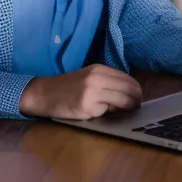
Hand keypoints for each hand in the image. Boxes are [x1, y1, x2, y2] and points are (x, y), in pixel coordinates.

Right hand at [18, 64, 143, 119]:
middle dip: (135, 100)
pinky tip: (96, 112)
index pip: (128, 79)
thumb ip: (108, 83)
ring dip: (125, 108)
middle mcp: (97, 78)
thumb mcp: (88, 78)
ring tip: (120, 110)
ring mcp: (92, 93)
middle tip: (135, 107)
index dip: (136, 90)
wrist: (44, 94)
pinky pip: (105, 111)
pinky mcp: (87, 107)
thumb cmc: (68, 87)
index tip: (138, 98)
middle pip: (129, 89)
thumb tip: (130, 95)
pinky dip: (105, 113)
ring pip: (122, 101)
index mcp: (99, 69)